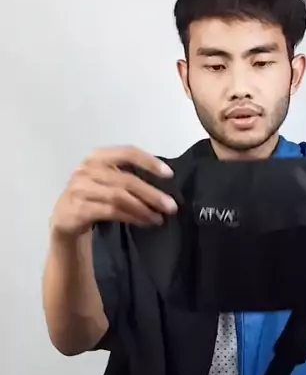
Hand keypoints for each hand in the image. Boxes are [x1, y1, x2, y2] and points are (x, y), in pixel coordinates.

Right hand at [49, 145, 177, 238]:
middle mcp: (87, 169)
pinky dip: (131, 217)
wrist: (64, 219)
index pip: (127, 152)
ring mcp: (80, 188)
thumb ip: (127, 177)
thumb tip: (164, 185)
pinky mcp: (78, 208)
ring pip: (119, 197)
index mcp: (97, 157)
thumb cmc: (92, 197)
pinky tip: (145, 222)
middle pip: (126, 179)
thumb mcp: (107, 181)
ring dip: (143, 209)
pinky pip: (111, 212)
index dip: (149, 161)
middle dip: (152, 193)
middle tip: (171, 206)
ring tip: (159, 217)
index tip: (169, 174)